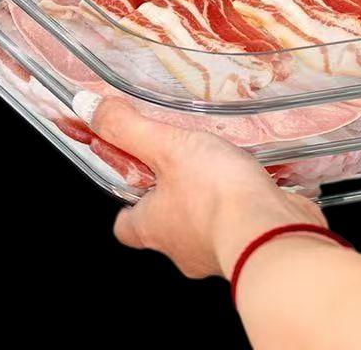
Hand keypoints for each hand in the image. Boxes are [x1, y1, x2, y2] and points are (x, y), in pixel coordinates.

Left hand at [75, 94, 325, 278]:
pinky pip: (242, 225)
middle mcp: (181, 249)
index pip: (125, 226)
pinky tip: (255, 181)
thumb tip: (87, 107)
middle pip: (166, 225)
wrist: (273, 232)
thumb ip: (127, 129)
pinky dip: (244, 206)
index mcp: (152, 227)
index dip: (127, 204)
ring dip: (213, 201)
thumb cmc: (214, 194)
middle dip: (174, 197)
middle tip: (184, 164)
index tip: (133, 180)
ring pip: (207, 226)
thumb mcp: (165, 147)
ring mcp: (218, 254)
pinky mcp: (253, 248)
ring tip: (223, 166)